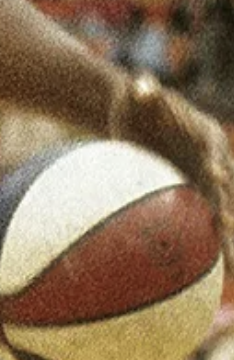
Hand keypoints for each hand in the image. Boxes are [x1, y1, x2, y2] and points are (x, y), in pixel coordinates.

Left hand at [113, 74, 233, 263]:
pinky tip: (214, 276)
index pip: (214, 148)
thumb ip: (143, 90)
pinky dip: (211, 245)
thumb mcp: (136, 94)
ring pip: (223, 212)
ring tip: (232, 269)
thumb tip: (141, 84)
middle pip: (227, 187)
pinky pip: (206, 222)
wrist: (136, 118)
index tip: (215, 174)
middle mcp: (214, 161)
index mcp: (205, 135)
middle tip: (228, 228)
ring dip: (230, 240)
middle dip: (231, 209)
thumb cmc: (134, 104)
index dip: (217, 161)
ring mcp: (207, 181)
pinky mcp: (195, 196)